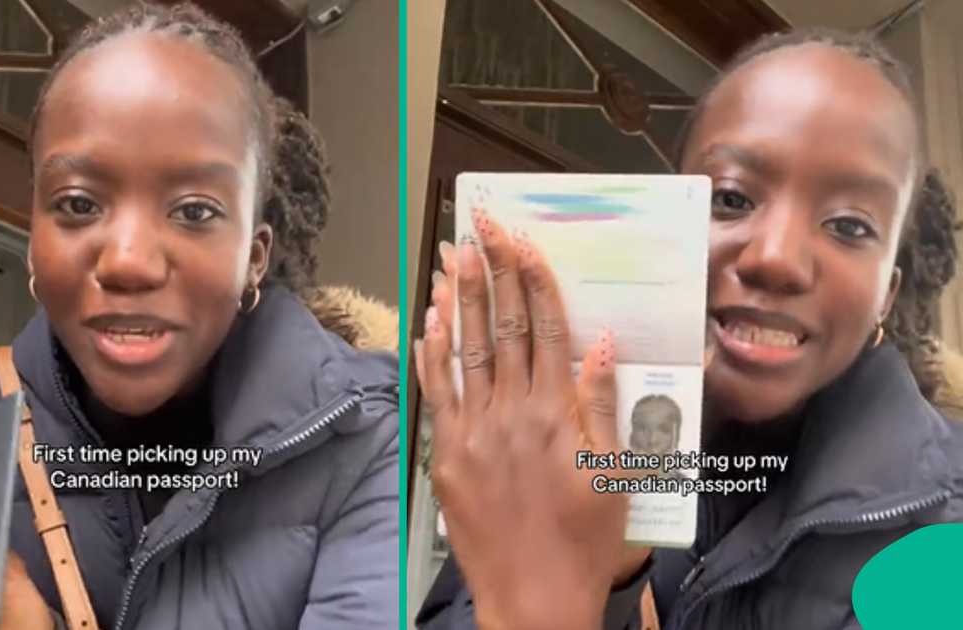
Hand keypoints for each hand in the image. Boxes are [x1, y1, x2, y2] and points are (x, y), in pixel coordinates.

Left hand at [415, 209, 647, 629]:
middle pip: (499, 327)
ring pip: (463, 350)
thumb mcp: (613, 473)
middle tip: (479, 227)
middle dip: (490, 271)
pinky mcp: (448, 453)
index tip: (521, 239)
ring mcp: (474, 431)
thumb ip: (603, 403)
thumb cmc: (584, 540)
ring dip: (455, 299)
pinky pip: (437, 393)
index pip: (542, 328)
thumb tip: (602, 342)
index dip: (530, 278)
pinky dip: (431, 354)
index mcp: (557, 412)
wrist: (534, 597)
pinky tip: (427, 321)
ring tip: (450, 256)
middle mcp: (511, 412)